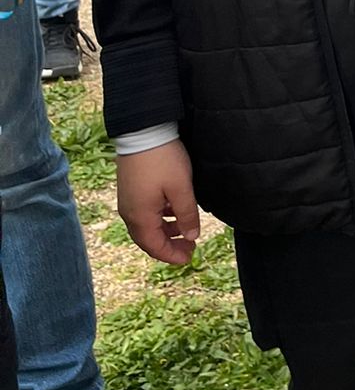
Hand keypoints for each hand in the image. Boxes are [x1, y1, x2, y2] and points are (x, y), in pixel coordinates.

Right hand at [118, 141, 200, 265]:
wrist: (143, 132)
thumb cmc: (163, 160)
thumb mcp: (181, 188)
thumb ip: (187, 215)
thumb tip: (192, 236)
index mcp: (140, 217)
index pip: (155, 247)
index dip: (172, 256)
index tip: (189, 258)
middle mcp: (129, 213)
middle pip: (148, 239)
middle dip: (169, 246)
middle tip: (190, 247)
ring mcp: (127, 201)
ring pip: (146, 226)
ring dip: (165, 231)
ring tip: (185, 229)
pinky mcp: (130, 190)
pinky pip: (144, 213)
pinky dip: (159, 218)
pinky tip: (173, 210)